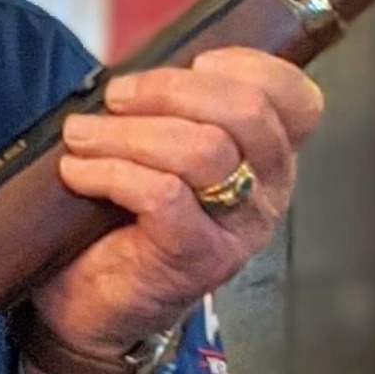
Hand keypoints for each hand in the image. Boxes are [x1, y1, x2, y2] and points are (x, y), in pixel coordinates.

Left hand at [30, 50, 323, 373]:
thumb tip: (134, 65)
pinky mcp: (197, 260)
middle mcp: (268, 193)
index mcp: (268, 157)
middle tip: (116, 96)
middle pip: (246, 113)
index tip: (194, 62)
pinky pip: (163, 196)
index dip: (250, 66)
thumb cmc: (122, 222)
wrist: (92, 311)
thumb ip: (168, 112)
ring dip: (128, 132)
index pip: (297, 100)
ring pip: (202, 152)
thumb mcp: (156, 154)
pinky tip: (77, 171)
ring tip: (80, 134)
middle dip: (171, 90)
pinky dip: (112, 172)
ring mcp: (237, 230)